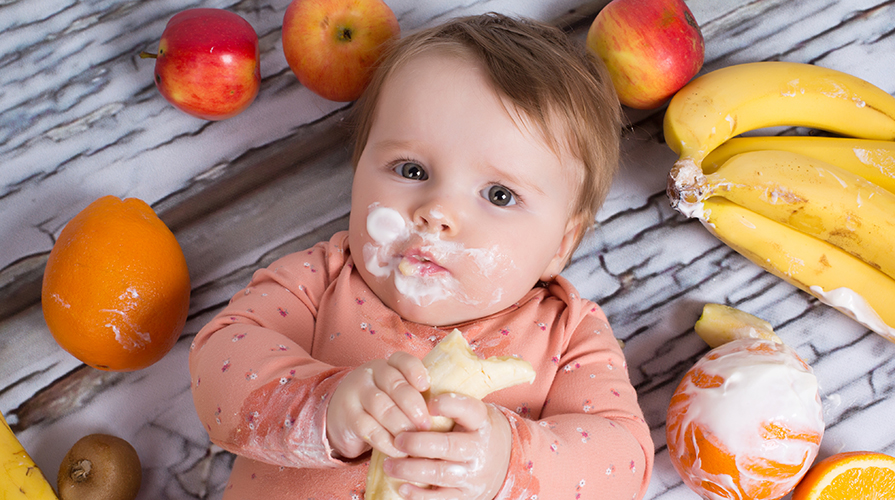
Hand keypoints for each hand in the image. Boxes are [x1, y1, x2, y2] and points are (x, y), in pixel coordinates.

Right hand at [327, 352, 431, 458]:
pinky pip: (370, 429)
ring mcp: (356, 394)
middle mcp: (370, 375)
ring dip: (401, 425)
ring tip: (415, 439)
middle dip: (413, 405)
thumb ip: (415, 395)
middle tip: (426, 424)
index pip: (402, 360)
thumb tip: (448, 410)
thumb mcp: (394, 393)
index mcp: (387, 365)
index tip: (426, 386)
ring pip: (382, 407)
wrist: (340, 415)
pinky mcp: (348, 417)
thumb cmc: (381, 404)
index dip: (415, 371)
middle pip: (394, 385)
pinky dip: (387, 442)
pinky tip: (398, 450)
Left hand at [384, 394, 511, 499]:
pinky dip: (419, 495)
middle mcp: (480, 449)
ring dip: (410, 470)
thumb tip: (412, 389)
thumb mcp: (473, 413)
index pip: (468, 410)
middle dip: (419, 443)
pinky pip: (440, 498)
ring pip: (439, 474)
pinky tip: (402, 487)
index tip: (427, 404)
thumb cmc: (476, 430)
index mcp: (482, 422)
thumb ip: (451, 406)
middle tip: (397, 440)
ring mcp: (474, 475)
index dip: (448, 405)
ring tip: (389, 465)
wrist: (506, 461)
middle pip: (448, 446)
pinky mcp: (466, 496)